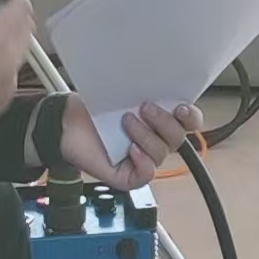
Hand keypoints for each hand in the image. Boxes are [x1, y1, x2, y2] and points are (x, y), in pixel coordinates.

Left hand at [59, 99, 202, 189]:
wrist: (67, 125)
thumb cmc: (95, 109)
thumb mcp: (124, 94)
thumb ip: (146, 92)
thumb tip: (161, 81)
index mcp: (160, 121)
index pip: (189, 122)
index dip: (191, 117)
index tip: (181, 107)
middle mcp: (155, 141)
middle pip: (177, 138)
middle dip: (164, 122)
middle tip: (145, 107)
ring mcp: (143, 160)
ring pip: (160, 153)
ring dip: (145, 136)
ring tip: (126, 122)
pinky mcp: (128, 176)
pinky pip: (146, 175)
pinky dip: (142, 162)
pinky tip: (131, 150)